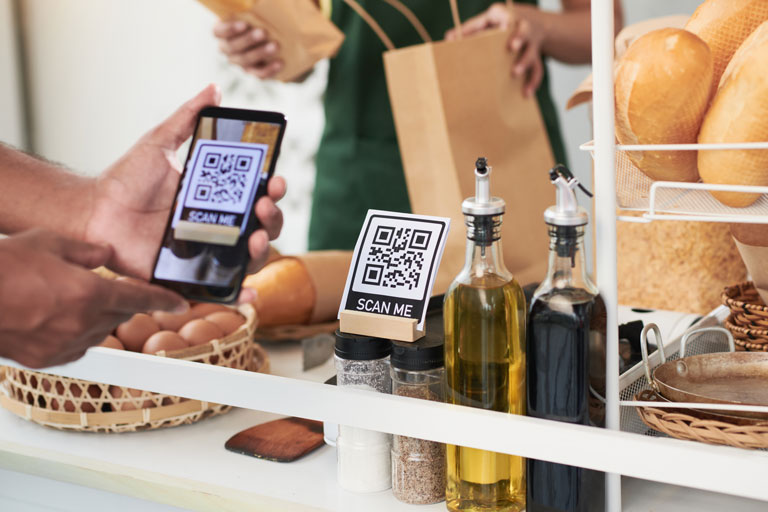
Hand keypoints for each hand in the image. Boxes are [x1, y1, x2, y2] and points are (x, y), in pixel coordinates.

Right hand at [0, 230, 185, 367]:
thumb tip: (105, 255)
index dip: (164, 301)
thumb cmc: (3, 268)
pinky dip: (76, 333)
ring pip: (98, 332)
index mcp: (89, 294)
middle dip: (119, 301)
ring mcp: (64, 345)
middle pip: (119, 314)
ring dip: (96, 317)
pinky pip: (76, 347)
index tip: (180, 304)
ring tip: (68, 298)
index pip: (140, 298)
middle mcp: (82, 323)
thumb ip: (85, 251)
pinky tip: (57, 318)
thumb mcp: (48, 242)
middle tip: (102, 288)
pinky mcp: (46, 359)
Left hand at [85, 84, 286, 285]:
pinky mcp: (190, 276)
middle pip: (260, 227)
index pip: (257, 196)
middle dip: (272, 217)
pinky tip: (249, 293)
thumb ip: (187, 118)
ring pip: (249, 258)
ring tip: (254, 238)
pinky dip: (240, 295)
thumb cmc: (125, 180)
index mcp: (216, 197)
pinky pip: (221, 289)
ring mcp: (206, 252)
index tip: (274, 180)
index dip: (272, 190)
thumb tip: (213, 90)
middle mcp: (218, 225)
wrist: (95, 212)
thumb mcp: (159, 143)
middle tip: (263, 205)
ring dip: (262, 250)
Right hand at [214, 20, 283, 78]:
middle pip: (233, 47)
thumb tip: (259, 8)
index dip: (230, 29)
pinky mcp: (252, 72)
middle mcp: (227, 49)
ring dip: (260, 53)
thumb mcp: (251, 16)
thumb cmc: (255, 21)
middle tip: (263, 33)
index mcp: (222, 32)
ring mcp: (238, 62)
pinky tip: (280, 63)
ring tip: (275, 46)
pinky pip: (259, 74)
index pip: (218, 32)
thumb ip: (251, 14)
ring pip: (246, 60)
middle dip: (248, 40)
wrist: (267, 39)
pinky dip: (270, 69)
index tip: (245, 24)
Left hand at [445, 3, 544, 97]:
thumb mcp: (487, 21)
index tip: (503, 27)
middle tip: (511, 47)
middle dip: (518, 38)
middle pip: (524, 32)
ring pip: (532, 52)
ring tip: (514, 73)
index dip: (506, 21)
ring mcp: (532, 43)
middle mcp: (523, 27)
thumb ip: (470, 29)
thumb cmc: (501, 24)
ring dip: (524, 62)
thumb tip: (449, 39)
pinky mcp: (537, 56)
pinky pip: (538, 69)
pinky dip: (532, 82)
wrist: (532, 21)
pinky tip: (525, 94)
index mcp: (508, 16)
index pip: (507, 17)